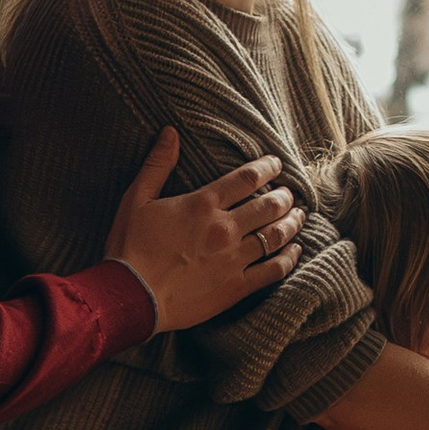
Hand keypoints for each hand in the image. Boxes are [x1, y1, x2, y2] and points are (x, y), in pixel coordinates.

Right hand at [107, 128, 299, 332]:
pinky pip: (274, 270)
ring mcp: (233, 259)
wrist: (130, 297)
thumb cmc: (129, 248)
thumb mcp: (136, 199)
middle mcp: (224, 228)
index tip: (276, 164)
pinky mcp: (236, 287)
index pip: (247, 178)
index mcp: (203, 204)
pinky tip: (295, 251)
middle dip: (284, 196)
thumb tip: (170, 132)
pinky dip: (289, 259)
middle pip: (268, 205)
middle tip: (289, 193)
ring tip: (299, 216)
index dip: (267, 168)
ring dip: (292, 223)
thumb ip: (157, 164)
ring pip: (276, 235)